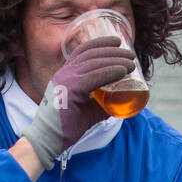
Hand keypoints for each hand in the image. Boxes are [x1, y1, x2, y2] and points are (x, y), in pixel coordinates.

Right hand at [21, 35, 136, 168]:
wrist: (49, 139)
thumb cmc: (67, 126)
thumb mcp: (89, 111)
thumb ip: (102, 104)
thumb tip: (121, 102)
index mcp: (66, 74)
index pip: (83, 51)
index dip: (100, 43)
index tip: (117, 42)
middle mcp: (64, 73)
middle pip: (91, 54)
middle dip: (112, 51)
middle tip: (130, 54)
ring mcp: (66, 80)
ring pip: (94, 63)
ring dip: (115, 60)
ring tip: (131, 63)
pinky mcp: (70, 90)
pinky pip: (94, 77)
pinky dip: (110, 72)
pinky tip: (122, 71)